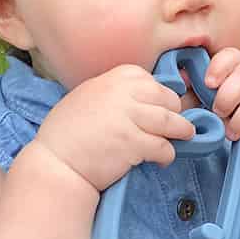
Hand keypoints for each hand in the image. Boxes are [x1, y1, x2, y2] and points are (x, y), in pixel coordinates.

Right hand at [34, 65, 196, 192]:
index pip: (152, 82)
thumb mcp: (90, 95)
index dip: (161, 97)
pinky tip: (161, 159)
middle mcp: (123, 93)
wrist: (56, 161)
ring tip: (183, 138)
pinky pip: (164, 147)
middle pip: (167, 100)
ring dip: (181, 132)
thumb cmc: (69, 131)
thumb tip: (148, 99)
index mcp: (115, 77)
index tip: (162, 107)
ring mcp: (129, 117)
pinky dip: (167, 154)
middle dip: (175, 113)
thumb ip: (117, 92)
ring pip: (171, 122)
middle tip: (176, 125)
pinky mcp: (134, 143)